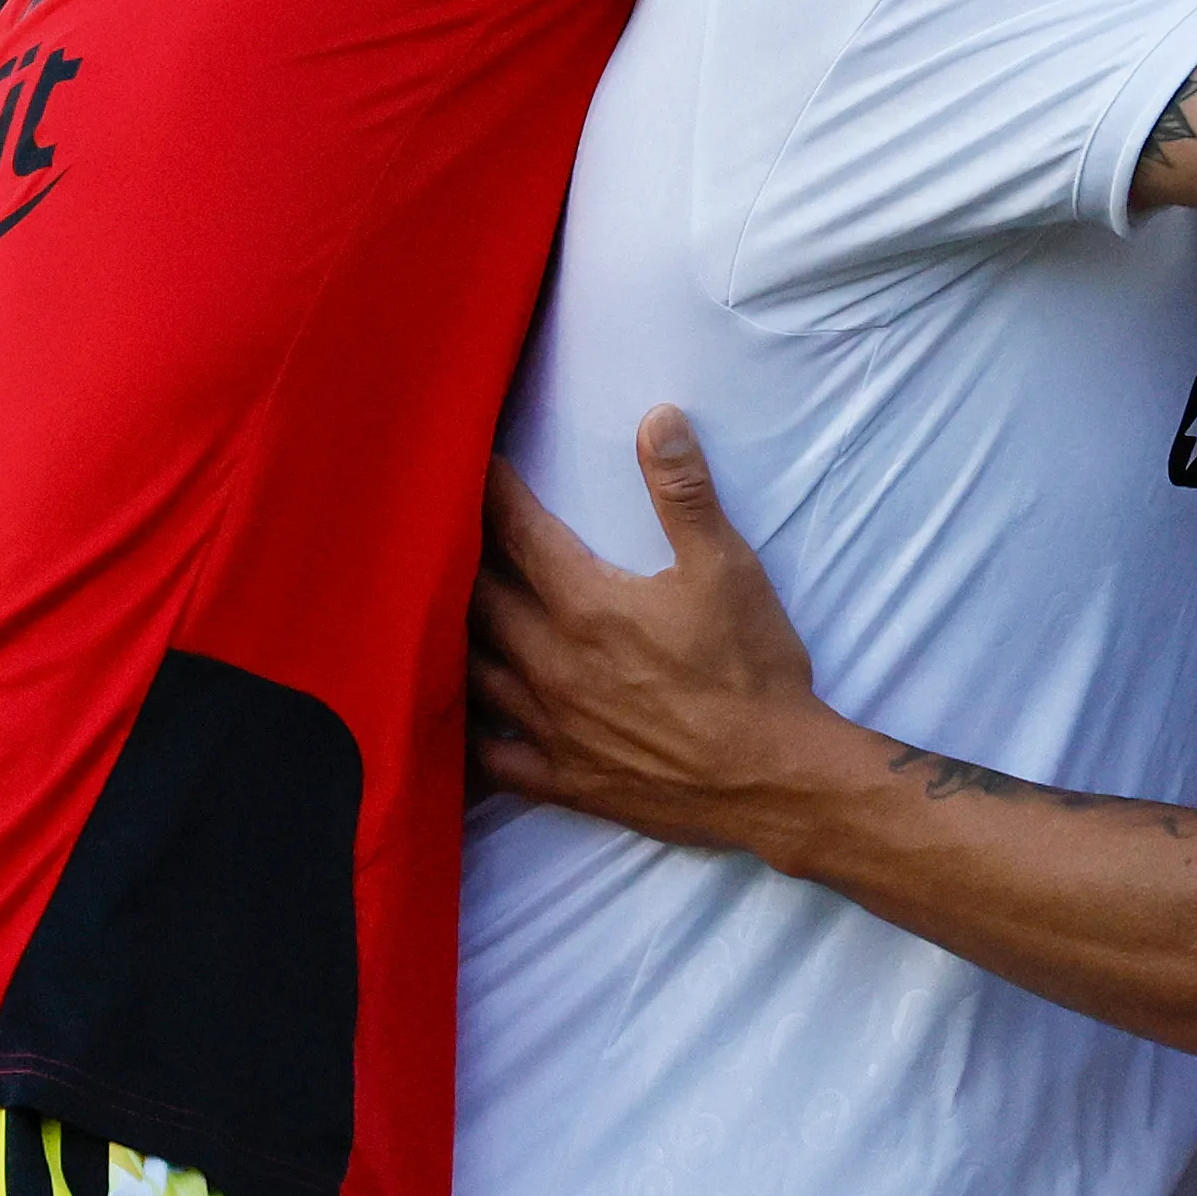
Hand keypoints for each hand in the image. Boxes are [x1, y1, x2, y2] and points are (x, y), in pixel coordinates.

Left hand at [470, 410, 849, 856]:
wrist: (770, 777)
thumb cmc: (751, 668)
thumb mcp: (729, 567)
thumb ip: (685, 493)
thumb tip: (657, 418)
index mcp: (587, 605)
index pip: (519, 534)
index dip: (492, 494)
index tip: (469, 463)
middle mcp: (550, 662)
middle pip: (478, 600)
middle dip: (456, 561)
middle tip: (434, 532)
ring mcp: (548, 724)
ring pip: (471, 671)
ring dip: (449, 639)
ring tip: (426, 616)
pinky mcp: (560, 776)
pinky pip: (487, 756)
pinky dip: (461, 735)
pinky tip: (448, 723)